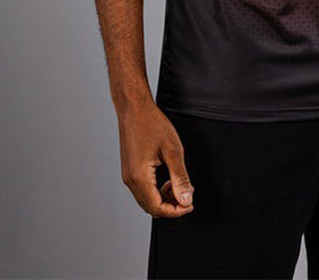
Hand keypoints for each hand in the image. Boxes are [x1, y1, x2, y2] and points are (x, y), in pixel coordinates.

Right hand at [117, 98, 195, 216]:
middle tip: (187, 194)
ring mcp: (128, 175)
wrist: (134, 108)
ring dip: (164, 198)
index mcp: (140, 177)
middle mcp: (130, 180)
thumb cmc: (152, 124)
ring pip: (147, 200)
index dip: (176, 211)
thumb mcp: (173, 151)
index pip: (158, 208)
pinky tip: (167, 178)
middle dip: (171, 206)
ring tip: (178, 184)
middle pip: (151, 208)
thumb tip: (186, 200)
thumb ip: (180, 178)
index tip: (190, 204)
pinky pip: (143, 189)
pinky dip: (156, 190)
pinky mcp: (129, 170)